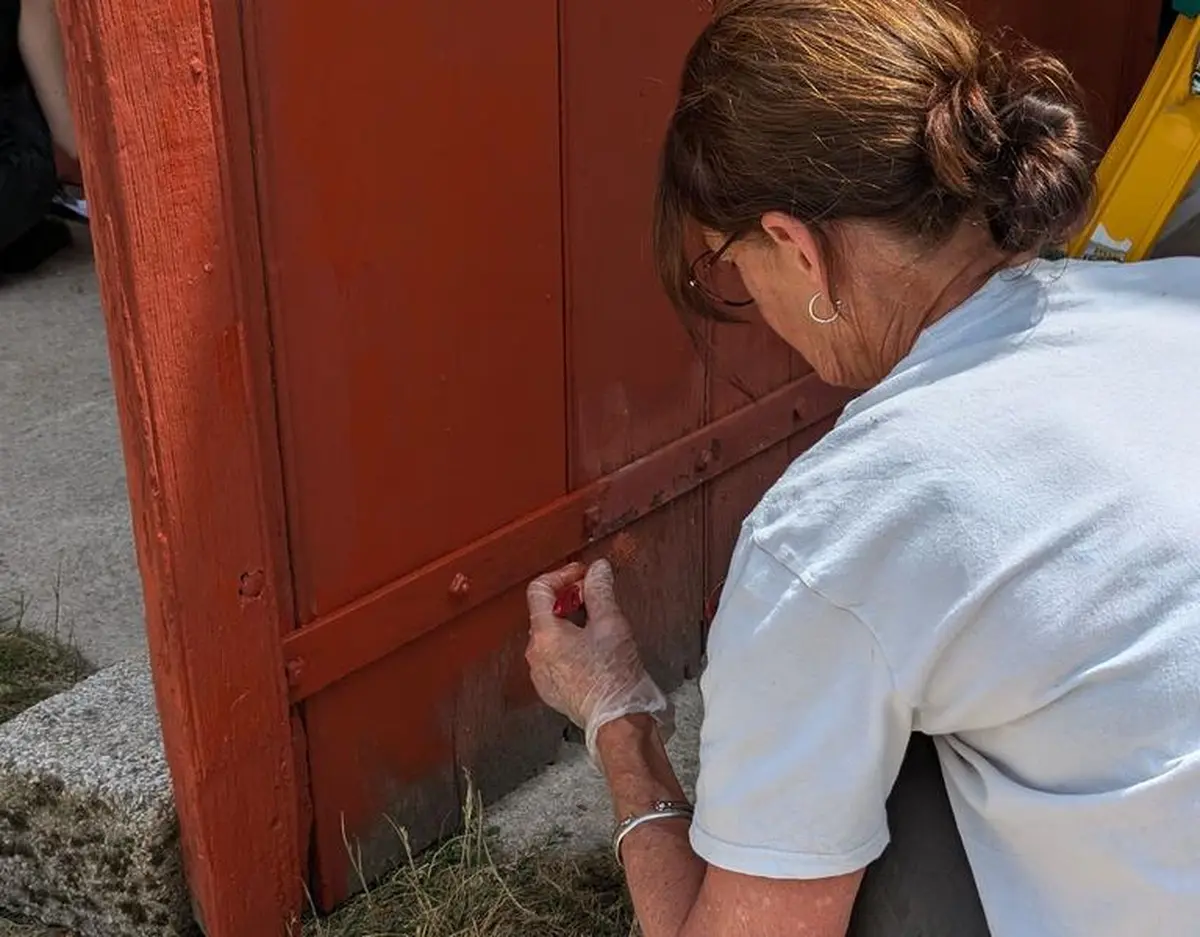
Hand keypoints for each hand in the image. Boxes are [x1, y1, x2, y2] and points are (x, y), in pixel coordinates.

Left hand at [526, 560, 673, 760]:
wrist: (618, 721)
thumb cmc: (614, 678)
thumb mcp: (611, 624)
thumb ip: (600, 591)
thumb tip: (597, 570)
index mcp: (545, 635)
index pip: (539, 590)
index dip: (562, 575)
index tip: (582, 574)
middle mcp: (535, 655)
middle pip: (544, 613)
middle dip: (568, 598)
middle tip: (594, 595)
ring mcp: (541, 674)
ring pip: (549, 636)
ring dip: (569, 622)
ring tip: (597, 623)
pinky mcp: (551, 689)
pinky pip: (553, 657)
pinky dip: (568, 645)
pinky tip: (592, 648)